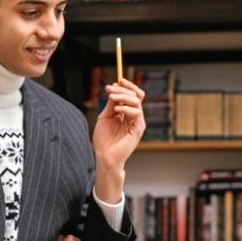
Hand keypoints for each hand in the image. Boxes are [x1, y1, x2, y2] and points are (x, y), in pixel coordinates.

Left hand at [91, 79, 145, 201]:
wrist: (104, 157)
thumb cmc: (104, 140)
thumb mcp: (105, 117)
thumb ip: (111, 104)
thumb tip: (114, 88)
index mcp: (128, 113)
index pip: (133, 95)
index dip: (125, 87)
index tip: (114, 83)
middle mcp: (135, 117)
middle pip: (136, 96)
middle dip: (123, 89)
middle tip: (110, 88)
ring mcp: (137, 123)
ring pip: (136, 102)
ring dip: (123, 97)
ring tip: (111, 97)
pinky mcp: (138, 130)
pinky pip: (136, 114)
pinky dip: (126, 109)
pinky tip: (116, 110)